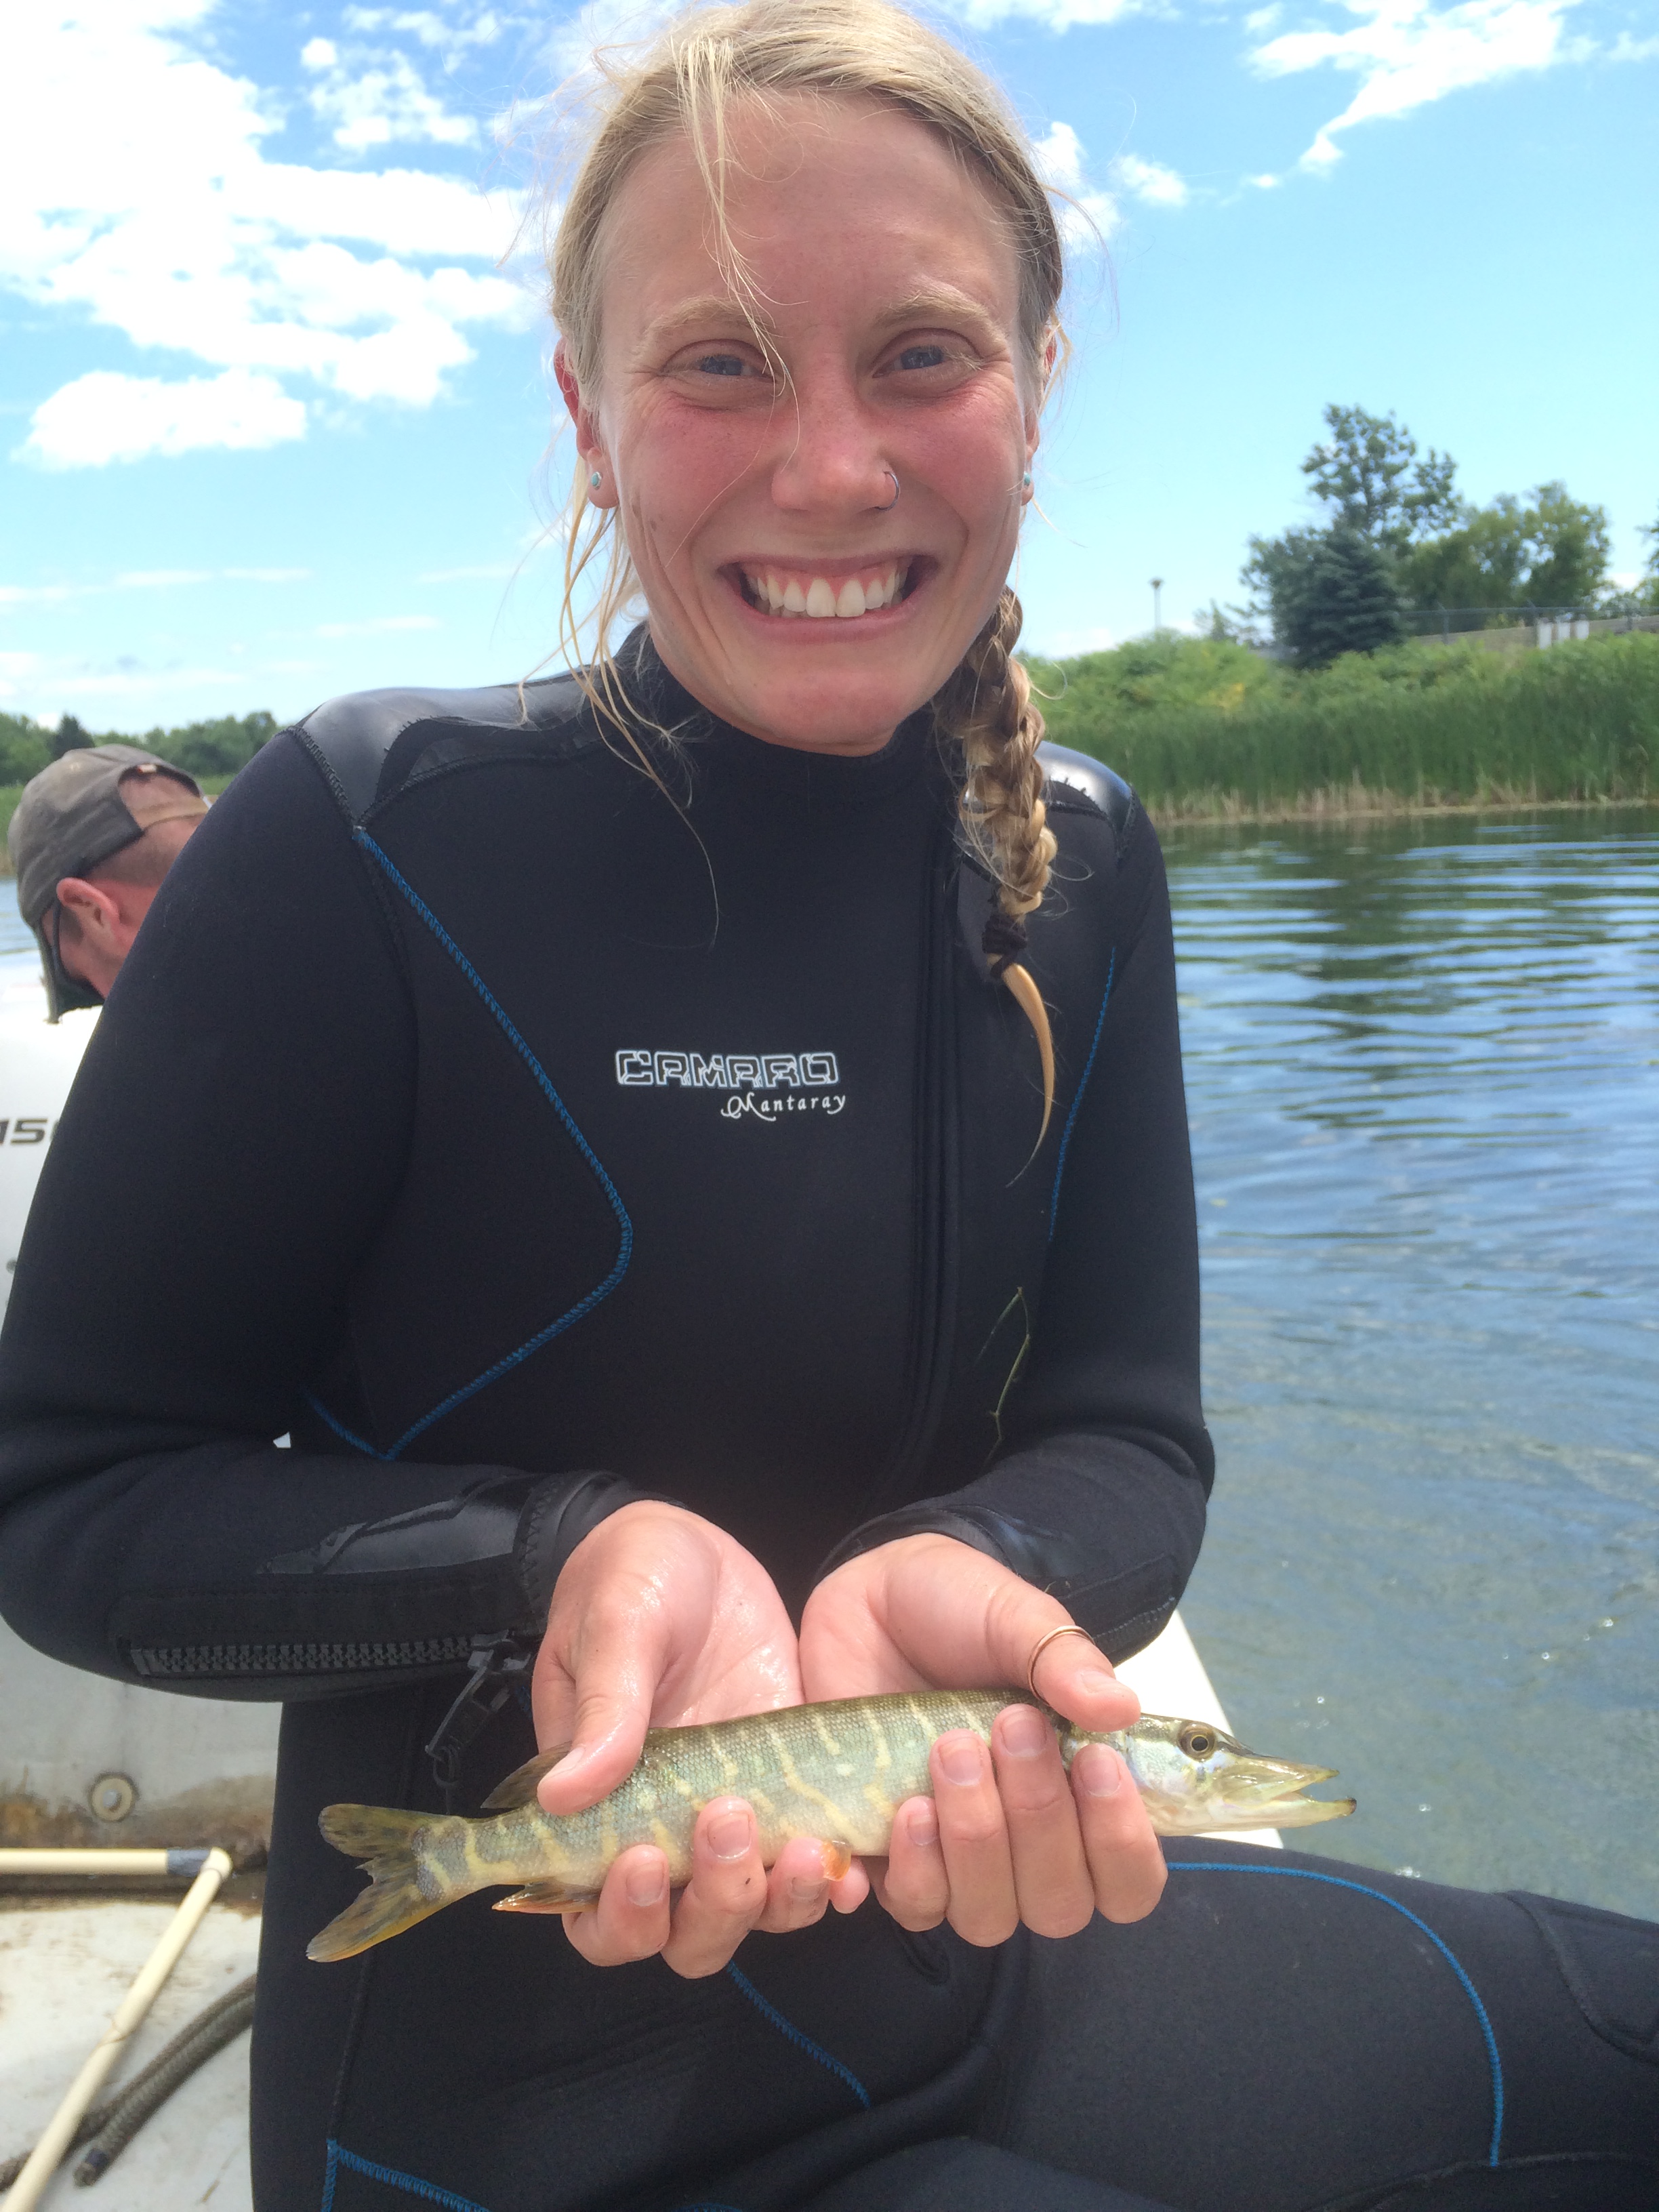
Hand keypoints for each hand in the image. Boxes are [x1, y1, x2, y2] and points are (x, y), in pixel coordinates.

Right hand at [531, 1501, 864, 1974]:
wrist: (698, 1547)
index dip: (617, 1912)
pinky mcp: (793, 1792)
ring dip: (775, 1900)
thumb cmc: (631, 1577)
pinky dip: (834, 1878)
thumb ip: (604, 1703)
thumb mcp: (615, 1621)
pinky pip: (812, 1863)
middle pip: (680, 1933)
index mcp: (595, 1803)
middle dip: (708, 1908)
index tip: (646, 1859)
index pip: (591, 1909)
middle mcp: (663, 1828)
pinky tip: (854, 1860)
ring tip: (804, 1847)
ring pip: (752, 1912)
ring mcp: (733, 1815)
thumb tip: (563, 1797)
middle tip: (728, 1823)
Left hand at [798, 1533, 1166, 1942]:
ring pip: (987, 1914)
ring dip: (975, 1840)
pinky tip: (904, 1809)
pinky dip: (911, 1868)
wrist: (868, 1598)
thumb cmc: (959, 1611)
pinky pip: (912, 1905)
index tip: (1096, 1763)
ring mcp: (959, 1861)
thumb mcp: (1016, 1616)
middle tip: (1010, 1727)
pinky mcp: (892, 1857)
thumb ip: (1066, 1661)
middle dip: (1040, 1818)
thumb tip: (1120, 1708)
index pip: (1130, 1879)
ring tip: (950, 1750)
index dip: (1123, 1844)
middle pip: (1059, 1904)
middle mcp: (1028, 1848)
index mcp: (1082, 1797)